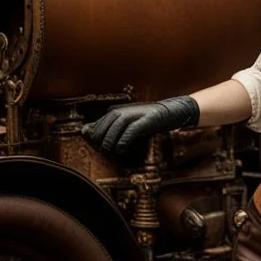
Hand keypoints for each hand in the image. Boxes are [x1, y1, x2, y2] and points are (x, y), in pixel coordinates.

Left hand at [81, 95, 199, 156]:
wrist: (172, 113)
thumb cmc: (148, 121)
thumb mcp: (129, 125)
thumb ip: (110, 128)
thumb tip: (87, 131)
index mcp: (118, 111)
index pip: (100, 122)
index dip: (94, 133)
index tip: (91, 143)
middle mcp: (125, 111)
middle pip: (107, 123)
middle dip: (101, 136)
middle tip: (100, 149)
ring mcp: (137, 114)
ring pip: (117, 125)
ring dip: (110, 138)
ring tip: (108, 150)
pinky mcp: (147, 120)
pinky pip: (132, 129)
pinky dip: (124, 138)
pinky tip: (120, 148)